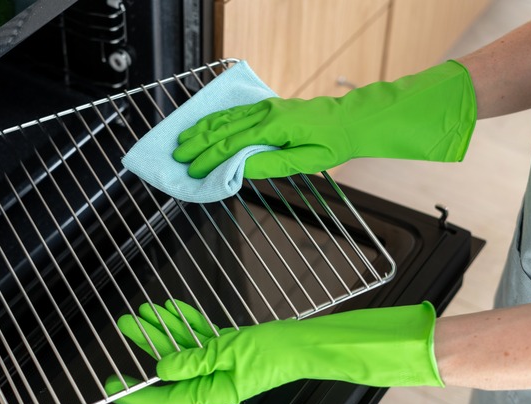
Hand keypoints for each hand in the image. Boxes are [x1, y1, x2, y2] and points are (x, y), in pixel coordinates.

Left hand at [106, 300, 442, 403]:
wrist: (305, 342)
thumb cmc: (274, 353)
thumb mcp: (228, 355)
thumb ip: (193, 361)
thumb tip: (162, 368)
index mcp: (211, 391)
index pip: (166, 397)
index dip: (138, 393)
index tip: (113, 384)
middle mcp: (211, 380)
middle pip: (169, 364)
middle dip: (146, 344)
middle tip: (125, 326)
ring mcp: (220, 362)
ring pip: (182, 345)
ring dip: (163, 327)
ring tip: (142, 311)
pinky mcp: (229, 347)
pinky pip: (200, 335)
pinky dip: (186, 321)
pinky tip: (172, 307)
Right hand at [174, 60, 476, 178]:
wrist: (352, 121)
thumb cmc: (332, 143)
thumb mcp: (304, 162)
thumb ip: (270, 164)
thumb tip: (240, 168)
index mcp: (274, 128)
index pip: (232, 144)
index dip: (209, 158)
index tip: (193, 170)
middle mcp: (266, 113)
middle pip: (223, 128)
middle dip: (198, 143)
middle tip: (178, 157)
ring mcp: (266, 107)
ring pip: (226, 117)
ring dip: (202, 129)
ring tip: (182, 140)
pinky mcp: (269, 107)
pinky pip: (236, 111)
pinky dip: (216, 119)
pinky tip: (205, 124)